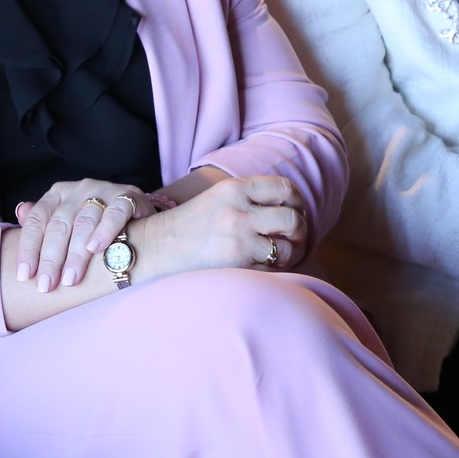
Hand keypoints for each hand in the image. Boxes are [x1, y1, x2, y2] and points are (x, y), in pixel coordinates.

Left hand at [13, 180, 149, 291]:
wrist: (140, 214)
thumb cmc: (97, 223)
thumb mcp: (68, 219)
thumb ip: (44, 221)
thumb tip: (18, 212)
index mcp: (58, 195)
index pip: (37, 220)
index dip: (28, 248)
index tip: (24, 276)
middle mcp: (78, 190)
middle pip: (59, 225)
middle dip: (51, 258)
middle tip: (46, 285)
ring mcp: (103, 191)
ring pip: (84, 222)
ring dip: (76, 253)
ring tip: (70, 279)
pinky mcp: (128, 197)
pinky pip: (114, 213)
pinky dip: (104, 231)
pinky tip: (95, 249)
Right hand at [134, 175, 304, 281]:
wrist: (157, 246)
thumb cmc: (189, 226)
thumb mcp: (218, 198)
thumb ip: (249, 198)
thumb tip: (290, 208)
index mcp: (234, 188)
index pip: (284, 188)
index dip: (298, 203)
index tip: (296, 212)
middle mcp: (238, 208)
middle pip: (293, 218)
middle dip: (301, 232)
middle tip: (295, 240)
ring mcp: (238, 235)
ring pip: (288, 246)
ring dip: (291, 254)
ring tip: (282, 257)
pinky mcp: (237, 261)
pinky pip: (272, 266)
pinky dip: (275, 269)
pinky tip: (264, 268)